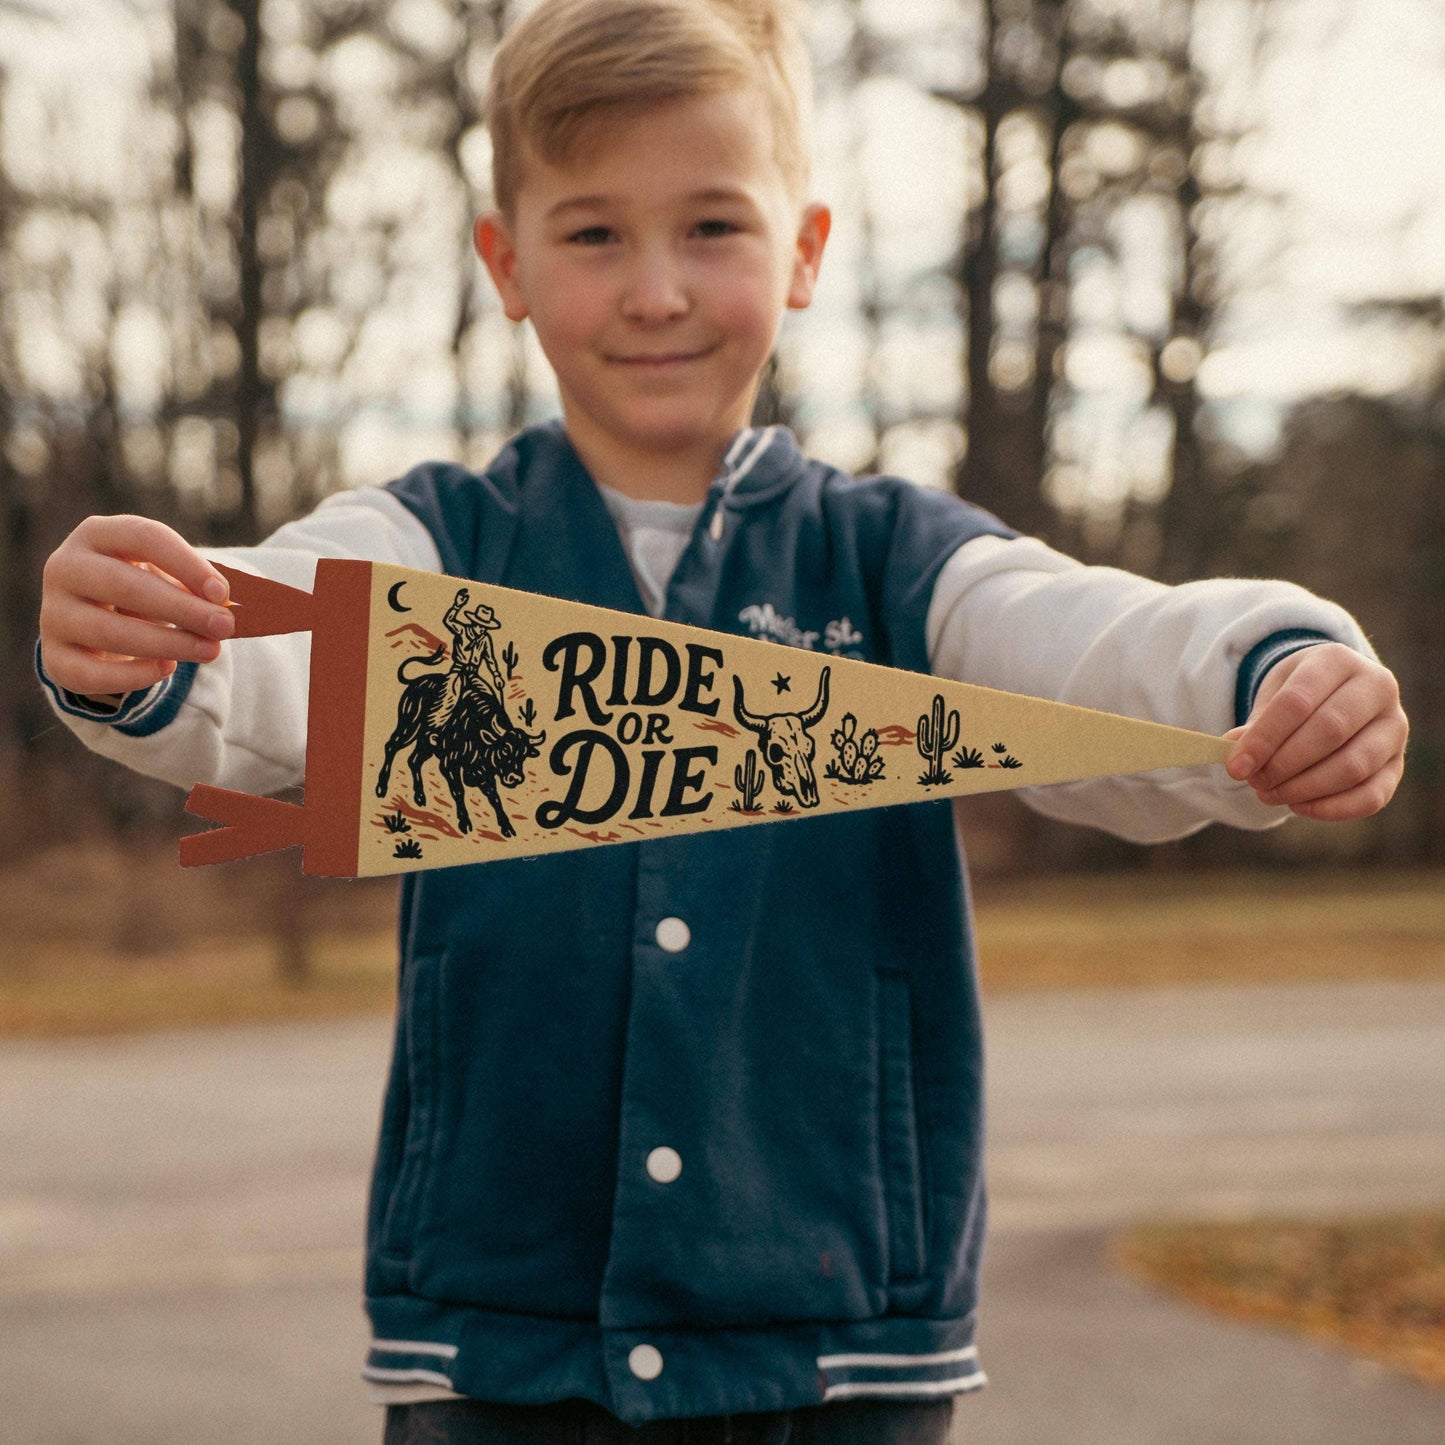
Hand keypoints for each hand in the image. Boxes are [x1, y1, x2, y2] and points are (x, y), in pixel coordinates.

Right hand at [40, 515, 235, 698]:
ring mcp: (53, 613)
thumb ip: (196, 587)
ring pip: (108, 631)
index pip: (143, 537)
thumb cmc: (146, 590)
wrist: (99, 620)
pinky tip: (167, 668)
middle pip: (123, 585)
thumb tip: (228, 607)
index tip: (223, 593)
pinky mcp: (54, 656)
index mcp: (98, 534)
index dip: (186, 564)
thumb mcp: (169, 576)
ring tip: (209, 651)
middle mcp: (65, 568)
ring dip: (166, 643)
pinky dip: (132, 675)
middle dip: (182, 608)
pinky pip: (88, 673)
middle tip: (224, 626)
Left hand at [1226, 643, 1407, 820]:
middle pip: (1329, 731)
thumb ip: (1256, 723)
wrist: (1336, 692)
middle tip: (1254, 782)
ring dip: (1305, 788)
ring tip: (1268, 794)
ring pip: (1353, 766)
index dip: (1264, 738)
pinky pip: (1372, 795)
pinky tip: (1298, 807)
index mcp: (1337, 661)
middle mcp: (1377, 689)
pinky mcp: (1398, 764)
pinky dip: (1333, 808)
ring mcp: (1394, 728)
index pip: (1297, 701)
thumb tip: (1235, 751)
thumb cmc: (1298, 694)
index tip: (1236, 766)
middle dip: (1284, 764)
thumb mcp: (1272, 694)